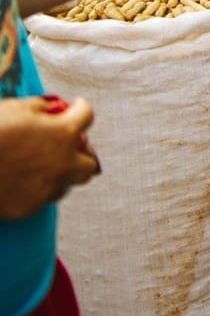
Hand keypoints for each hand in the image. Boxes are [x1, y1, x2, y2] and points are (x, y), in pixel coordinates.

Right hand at [0, 96, 98, 217]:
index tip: (76, 106)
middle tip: (67, 148)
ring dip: (59, 174)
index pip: (87, 115)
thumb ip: (40, 108)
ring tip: (42, 166)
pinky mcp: (28, 208)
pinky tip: (21, 181)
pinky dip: (36, 189)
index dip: (80, 107)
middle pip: (90, 164)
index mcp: (63, 134)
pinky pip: (41, 199)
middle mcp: (63, 164)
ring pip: (66, 184)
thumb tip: (50, 111)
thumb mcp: (14, 108)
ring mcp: (46, 189)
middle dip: (81, 154)